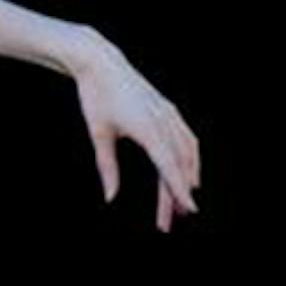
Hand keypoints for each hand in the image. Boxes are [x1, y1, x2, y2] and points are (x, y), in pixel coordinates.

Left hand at [70, 31, 203, 232]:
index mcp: (148, 129)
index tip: (189, 211)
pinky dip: (189, 158)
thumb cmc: (96, 97)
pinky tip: (187, 172)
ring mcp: (169, 114)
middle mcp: (164, 121)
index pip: (168, 167)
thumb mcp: (99, 134)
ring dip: (186, 179)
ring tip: (180, 204)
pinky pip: (186, 138)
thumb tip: (110, 197)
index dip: (179, 191)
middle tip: (170, 222)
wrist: (101, 63)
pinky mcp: (168, 109)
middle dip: (176, 196)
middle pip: (177, 166)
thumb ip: (107, 168)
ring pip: (186, 153)